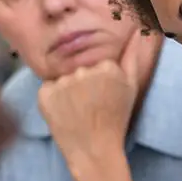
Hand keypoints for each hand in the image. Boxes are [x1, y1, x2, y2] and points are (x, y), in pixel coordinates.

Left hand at [37, 28, 160, 166]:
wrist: (95, 150)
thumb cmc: (116, 119)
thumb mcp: (131, 87)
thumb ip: (132, 56)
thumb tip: (137, 30)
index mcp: (106, 66)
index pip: (97, 64)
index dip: (100, 81)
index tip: (103, 97)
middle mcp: (83, 70)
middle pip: (80, 68)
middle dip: (82, 83)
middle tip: (89, 105)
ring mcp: (63, 82)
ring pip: (63, 78)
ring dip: (67, 90)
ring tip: (77, 110)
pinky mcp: (44, 94)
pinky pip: (48, 88)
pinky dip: (53, 99)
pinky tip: (64, 113)